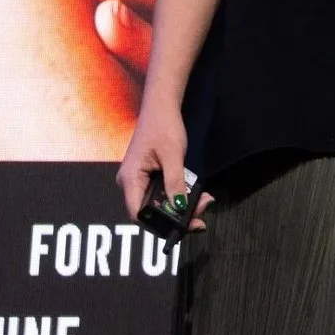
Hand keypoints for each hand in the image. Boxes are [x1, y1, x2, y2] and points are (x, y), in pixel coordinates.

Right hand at [116, 95, 207, 226]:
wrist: (161, 108)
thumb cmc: (163, 127)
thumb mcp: (173, 155)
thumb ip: (176, 181)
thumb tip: (180, 205)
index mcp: (130, 179)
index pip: (139, 214)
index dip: (160, 224)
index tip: (186, 226)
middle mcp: (131, 184)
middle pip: (152, 212)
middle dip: (178, 215)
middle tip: (202, 212)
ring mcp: (139, 182)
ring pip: (160, 205)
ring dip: (182, 206)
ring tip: (204, 200)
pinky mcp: (150, 178)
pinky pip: (164, 194)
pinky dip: (180, 196)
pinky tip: (197, 195)